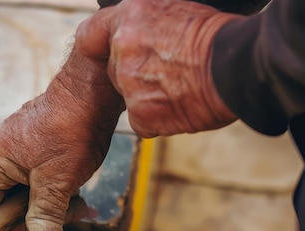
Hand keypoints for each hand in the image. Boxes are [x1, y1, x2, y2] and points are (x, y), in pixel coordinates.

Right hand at [0, 47, 124, 230]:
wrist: (93, 89)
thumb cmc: (72, 129)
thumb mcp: (58, 182)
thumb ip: (46, 216)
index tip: (24, 229)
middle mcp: (0, 150)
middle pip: (3, 198)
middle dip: (31, 213)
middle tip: (58, 215)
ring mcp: (17, 144)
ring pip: (24, 188)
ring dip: (48, 201)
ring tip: (73, 200)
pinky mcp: (34, 141)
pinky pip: (35, 174)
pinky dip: (53, 186)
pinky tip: (74, 186)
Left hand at [75, 0, 238, 136]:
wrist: (237, 67)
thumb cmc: (218, 36)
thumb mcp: (176, 10)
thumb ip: (145, 23)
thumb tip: (137, 32)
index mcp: (130, 17)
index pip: (91, 33)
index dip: (100, 45)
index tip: (106, 53)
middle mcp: (122, 48)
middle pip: (115, 70)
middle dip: (136, 73)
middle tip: (170, 69)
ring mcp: (128, 84)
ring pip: (130, 96)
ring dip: (150, 96)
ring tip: (182, 85)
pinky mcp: (139, 114)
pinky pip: (142, 121)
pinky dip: (160, 119)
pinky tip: (181, 104)